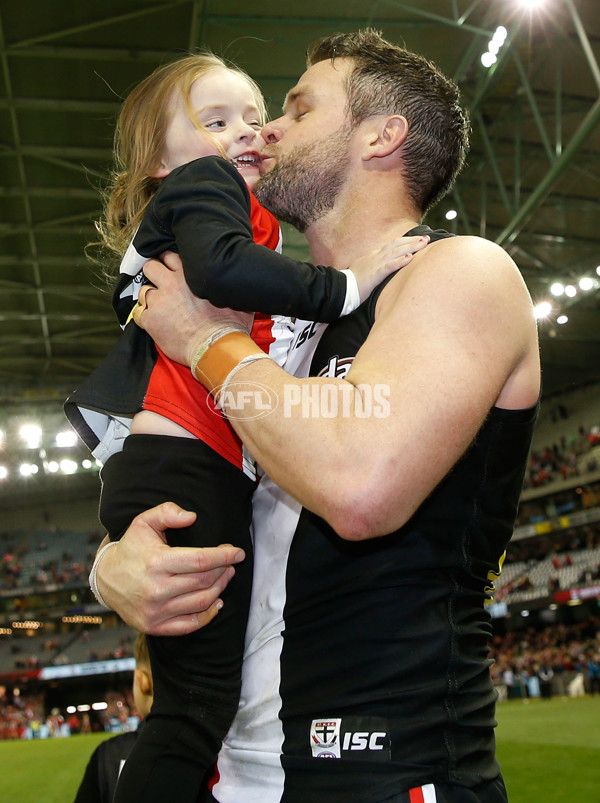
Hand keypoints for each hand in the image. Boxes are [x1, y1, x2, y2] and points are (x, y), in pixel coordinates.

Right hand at [95, 502, 245, 635]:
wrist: (105, 579)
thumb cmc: (131, 548)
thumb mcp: (144, 522)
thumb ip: (167, 512)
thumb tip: (192, 517)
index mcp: (156, 562)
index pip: (201, 561)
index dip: (224, 556)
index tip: (238, 552)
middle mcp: (156, 589)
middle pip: (205, 581)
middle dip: (224, 570)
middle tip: (231, 563)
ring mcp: (155, 611)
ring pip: (202, 602)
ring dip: (220, 588)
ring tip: (225, 576)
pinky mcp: (154, 626)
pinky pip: (190, 625)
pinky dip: (208, 614)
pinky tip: (216, 602)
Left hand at [133, 251, 253, 367]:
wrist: (217, 348)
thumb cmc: (229, 326)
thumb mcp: (235, 298)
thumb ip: (227, 286)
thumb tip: (239, 282)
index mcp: (190, 275)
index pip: (171, 256)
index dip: (169, 263)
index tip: (171, 270)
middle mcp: (171, 284)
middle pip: (150, 266)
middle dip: (154, 274)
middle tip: (160, 284)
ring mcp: (158, 302)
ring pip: (143, 291)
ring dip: (149, 299)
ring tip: (159, 309)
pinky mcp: (150, 320)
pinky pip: (138, 314)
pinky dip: (144, 318)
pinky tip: (153, 324)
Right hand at [350, 234, 428, 301]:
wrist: (341, 288)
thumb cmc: (353, 283)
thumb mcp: (366, 271)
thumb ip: (377, 267)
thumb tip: (385, 268)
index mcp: (374, 256)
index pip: (393, 245)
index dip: (406, 241)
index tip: (419, 240)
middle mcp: (376, 257)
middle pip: (396, 245)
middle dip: (412, 241)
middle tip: (427, 239)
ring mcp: (375, 264)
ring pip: (395, 252)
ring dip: (410, 247)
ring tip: (423, 244)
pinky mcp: (374, 275)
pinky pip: (388, 266)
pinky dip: (399, 262)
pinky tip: (409, 259)